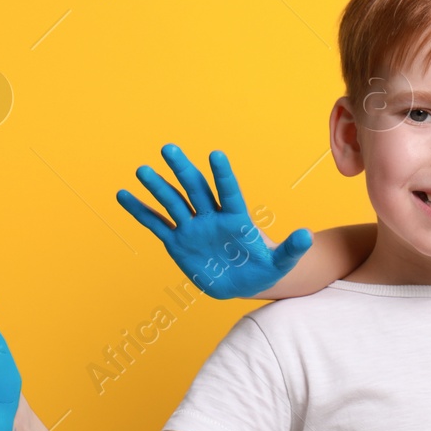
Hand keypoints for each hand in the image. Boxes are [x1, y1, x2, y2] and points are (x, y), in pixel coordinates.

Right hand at [117, 143, 311, 299]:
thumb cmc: (264, 268)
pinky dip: (141, 211)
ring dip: (158, 188)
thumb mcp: (281, 262)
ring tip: (142, 170)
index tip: (215, 155)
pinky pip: (156, 224)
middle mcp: (212, 217)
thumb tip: (307, 236)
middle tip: (169, 148)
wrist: (244, 282)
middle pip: (196, 189)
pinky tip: (123, 195)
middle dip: (183, 170)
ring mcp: (193, 228)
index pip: (229, 192)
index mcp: (237, 219)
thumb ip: (291, 249)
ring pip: (173, 203)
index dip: (222, 174)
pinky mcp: (178, 243)